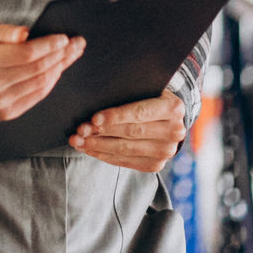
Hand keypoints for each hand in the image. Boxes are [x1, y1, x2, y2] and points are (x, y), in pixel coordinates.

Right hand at [0, 16, 84, 121]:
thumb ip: (1, 30)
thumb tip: (25, 34)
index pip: (26, 53)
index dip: (49, 45)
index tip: (64, 37)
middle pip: (37, 68)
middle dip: (62, 54)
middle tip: (77, 44)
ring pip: (41, 83)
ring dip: (60, 68)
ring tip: (71, 55)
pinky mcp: (6, 113)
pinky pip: (36, 97)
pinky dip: (50, 83)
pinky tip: (57, 71)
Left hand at [69, 89, 185, 171]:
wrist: (166, 118)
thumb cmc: (148, 96)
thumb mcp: (143, 87)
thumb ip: (127, 90)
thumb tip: (94, 97)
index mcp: (173, 108)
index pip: (141, 113)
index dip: (116, 116)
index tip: (94, 118)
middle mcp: (174, 132)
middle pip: (131, 133)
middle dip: (101, 132)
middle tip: (79, 130)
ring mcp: (166, 151)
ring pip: (126, 149)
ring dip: (97, 146)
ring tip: (77, 141)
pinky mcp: (155, 165)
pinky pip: (124, 161)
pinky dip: (103, 155)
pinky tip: (88, 149)